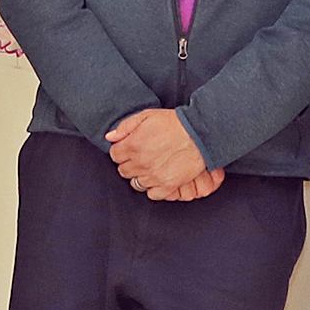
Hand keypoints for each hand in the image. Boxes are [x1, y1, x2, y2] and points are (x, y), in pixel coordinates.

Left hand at [106, 109, 222, 200]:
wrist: (199, 134)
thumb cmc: (175, 123)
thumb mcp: (147, 116)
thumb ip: (126, 126)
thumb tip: (110, 137)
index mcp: (133, 145)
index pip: (114, 155)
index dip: (121, 150)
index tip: (130, 148)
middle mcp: (140, 163)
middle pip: (124, 170)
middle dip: (129, 163)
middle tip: (141, 156)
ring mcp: (153, 176)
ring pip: (136, 183)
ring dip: (140, 175)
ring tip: (151, 166)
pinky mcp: (167, 185)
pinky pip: (152, 194)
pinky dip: (153, 188)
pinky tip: (158, 178)